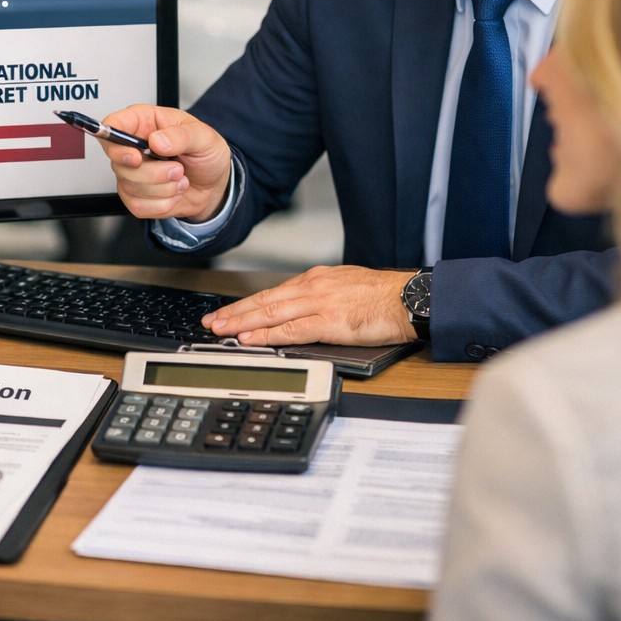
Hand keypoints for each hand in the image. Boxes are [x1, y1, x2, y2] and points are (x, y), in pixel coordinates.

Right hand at [96, 105, 232, 222]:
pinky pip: (138, 206)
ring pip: (130, 186)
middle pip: (120, 163)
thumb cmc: (206, 154)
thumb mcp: (204, 137)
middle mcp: (133, 146)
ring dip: (163, 189)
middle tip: (178, 168)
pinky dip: (162, 204)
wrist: (214, 184)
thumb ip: (182, 136)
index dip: (117, 143)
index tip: (136, 157)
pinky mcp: (135, 196)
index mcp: (144, 122)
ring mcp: (131, 173)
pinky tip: (173, 193)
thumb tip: (157, 141)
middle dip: (154, 172)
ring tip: (180, 179)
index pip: (113, 125)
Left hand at [201, 266, 418, 346]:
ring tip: (221, 331)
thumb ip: (321, 297)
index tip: (227, 313)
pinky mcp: (330, 322)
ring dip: (242, 324)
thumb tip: (300, 313)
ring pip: (271, 314)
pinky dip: (267, 336)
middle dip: (234, 313)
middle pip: (264, 301)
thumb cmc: (383, 296)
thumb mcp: (345, 286)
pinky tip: (251, 340)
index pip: (272, 293)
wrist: (409, 298)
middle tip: (211, 322)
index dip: (246, 305)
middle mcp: (312, 288)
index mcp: (316, 280)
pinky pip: (291, 330)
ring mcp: (319, 304)